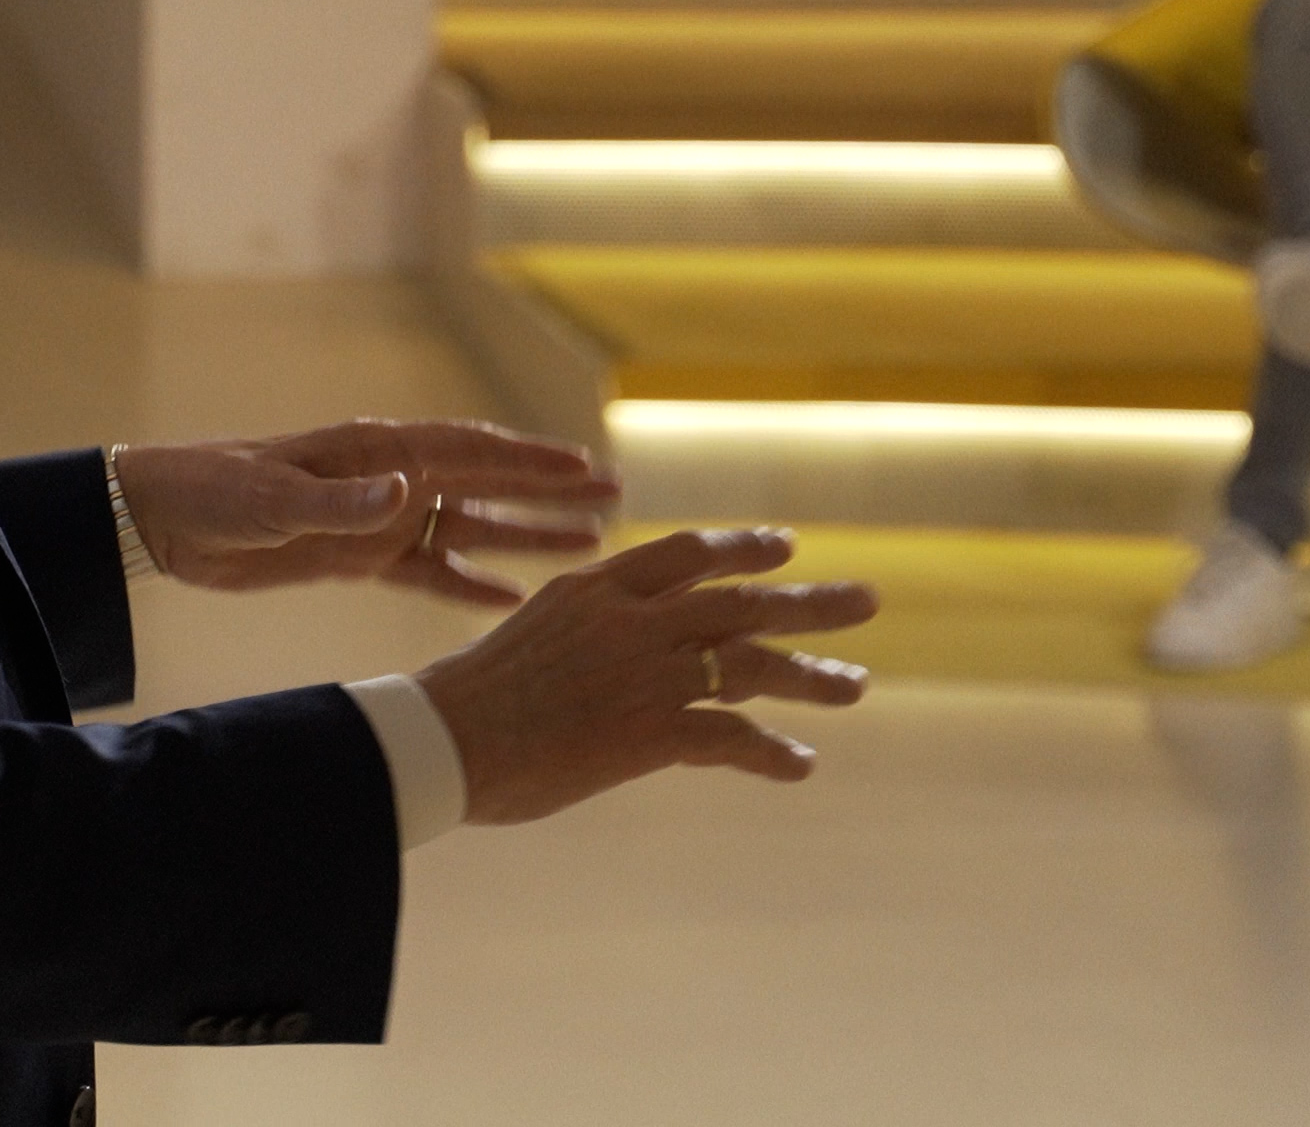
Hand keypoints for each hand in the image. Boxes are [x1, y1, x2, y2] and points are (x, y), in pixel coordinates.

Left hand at [113, 418, 618, 604]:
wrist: (162, 520)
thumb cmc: (213, 494)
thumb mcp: (270, 501)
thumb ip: (339, 502)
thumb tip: (406, 494)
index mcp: (379, 453)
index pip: (470, 453)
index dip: (528, 461)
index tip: (585, 466)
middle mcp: (391, 481)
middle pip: (488, 484)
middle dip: (550, 489)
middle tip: (615, 492)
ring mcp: (379, 520)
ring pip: (470, 529)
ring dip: (526, 535)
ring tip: (589, 544)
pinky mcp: (358, 558)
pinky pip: (429, 574)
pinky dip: (469, 585)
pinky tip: (510, 598)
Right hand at [420, 528, 879, 825]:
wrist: (444, 739)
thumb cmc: (472, 696)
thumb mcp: (537, 631)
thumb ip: (590, 623)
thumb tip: (618, 632)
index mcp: (600, 588)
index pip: (687, 553)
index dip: (741, 548)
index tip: (784, 546)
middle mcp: (634, 620)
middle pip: (740, 602)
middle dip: (807, 603)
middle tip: (865, 601)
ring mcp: (647, 673)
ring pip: (751, 664)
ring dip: (810, 675)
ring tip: (854, 684)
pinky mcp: (650, 731)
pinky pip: (730, 737)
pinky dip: (771, 751)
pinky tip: (801, 764)